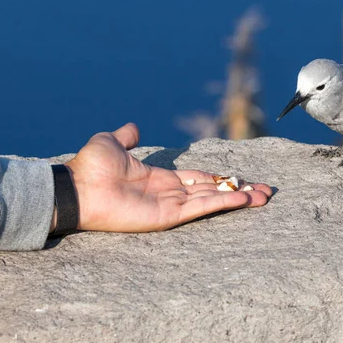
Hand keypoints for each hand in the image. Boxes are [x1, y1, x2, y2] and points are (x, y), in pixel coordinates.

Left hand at [57, 123, 271, 231]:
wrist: (76, 187)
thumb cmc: (89, 167)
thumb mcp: (110, 143)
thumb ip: (126, 137)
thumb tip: (133, 126)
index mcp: (162, 178)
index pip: (200, 178)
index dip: (222, 178)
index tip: (243, 178)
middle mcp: (171, 192)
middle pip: (214, 190)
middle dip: (239, 190)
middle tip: (265, 191)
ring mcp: (171, 205)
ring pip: (213, 200)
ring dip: (239, 197)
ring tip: (264, 196)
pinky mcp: (168, 215)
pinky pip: (201, 208)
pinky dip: (223, 204)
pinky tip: (243, 199)